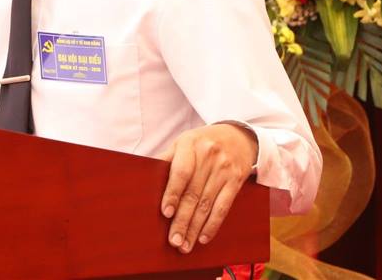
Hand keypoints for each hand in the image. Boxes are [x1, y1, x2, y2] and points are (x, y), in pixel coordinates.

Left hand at [157, 123, 257, 253]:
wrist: (238, 135)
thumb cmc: (202, 142)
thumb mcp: (183, 142)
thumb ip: (167, 159)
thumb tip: (144, 178)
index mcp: (190, 144)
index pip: (181, 172)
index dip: (173, 193)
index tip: (166, 213)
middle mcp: (208, 156)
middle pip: (193, 193)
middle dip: (182, 220)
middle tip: (173, 241)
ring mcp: (224, 169)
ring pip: (207, 204)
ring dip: (195, 228)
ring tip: (185, 245)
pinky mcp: (236, 180)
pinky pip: (224, 206)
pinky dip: (213, 224)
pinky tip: (203, 237)